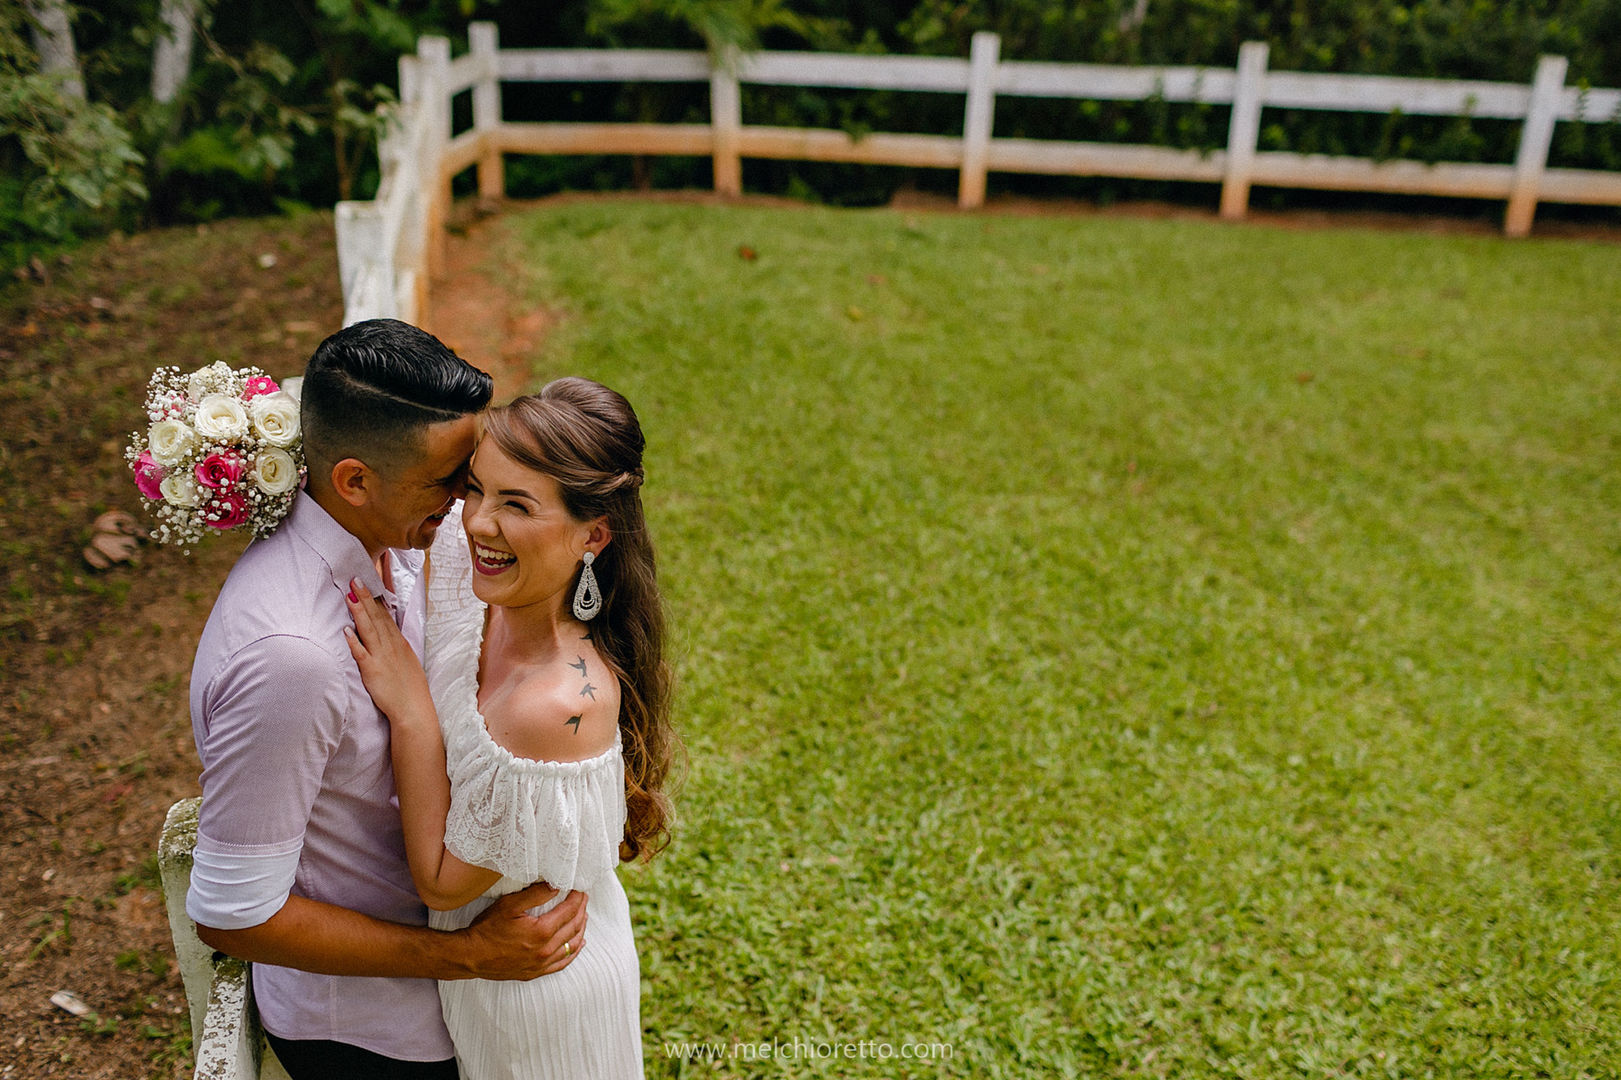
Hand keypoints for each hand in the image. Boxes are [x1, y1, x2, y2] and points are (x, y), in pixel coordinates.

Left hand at [343, 578, 432, 723]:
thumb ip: (396, 647)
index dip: (376, 598)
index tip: (370, 582)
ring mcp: (382, 657)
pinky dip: (354, 641)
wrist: (414, 709)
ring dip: (359, 611)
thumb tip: (387, 636)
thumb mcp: (407, 661)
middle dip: (366, 597)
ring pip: (369, 629)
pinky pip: (361, 653)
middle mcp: (391, 646)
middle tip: (356, 578)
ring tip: (350, 593)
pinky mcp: (373, 670)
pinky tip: (346, 629)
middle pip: (377, 617)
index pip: (386, 616)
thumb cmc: (410, 688)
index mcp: (399, 643)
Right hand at [459, 883, 587, 979]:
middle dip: (581, 910)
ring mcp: (541, 964)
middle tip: (584, 898)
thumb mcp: (509, 905)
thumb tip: (556, 885)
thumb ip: (535, 894)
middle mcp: (545, 950)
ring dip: (581, 930)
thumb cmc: (487, 928)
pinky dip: (573, 952)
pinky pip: (562, 963)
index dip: (577, 898)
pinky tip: (579, 944)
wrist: (471, 956)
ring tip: (584, 916)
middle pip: (573, 927)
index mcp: (541, 931)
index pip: (568, 911)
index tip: (581, 889)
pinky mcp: (535, 972)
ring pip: (571, 946)